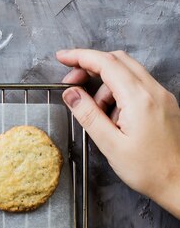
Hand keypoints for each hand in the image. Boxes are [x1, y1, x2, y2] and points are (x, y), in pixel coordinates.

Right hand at [57, 49, 179, 218]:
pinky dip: (118, 90)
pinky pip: (137, 85)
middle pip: (117, 60)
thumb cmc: (150, 170)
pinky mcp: (164, 104)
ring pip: (127, 71)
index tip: (62, 58)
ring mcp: (162, 96)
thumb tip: (70, 93)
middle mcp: (154, 91)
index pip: (105, 63)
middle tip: (71, 82)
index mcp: (139, 99)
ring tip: (96, 112)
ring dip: (104, 82)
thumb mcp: (110, 144)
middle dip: (90, 65)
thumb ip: (88, 115)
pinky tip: (113, 114)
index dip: (80, 56)